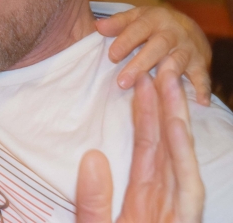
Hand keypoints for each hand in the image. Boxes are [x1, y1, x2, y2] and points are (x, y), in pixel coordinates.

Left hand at [75, 64, 203, 221]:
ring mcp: (174, 214)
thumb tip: (93, 156)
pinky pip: (186, 189)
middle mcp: (162, 203)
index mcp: (142, 199)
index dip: (143, 116)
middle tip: (160, 70)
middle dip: (164, 109)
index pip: (145, 149)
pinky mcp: (181, 222)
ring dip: (176, 123)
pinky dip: (182, 160)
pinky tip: (175, 131)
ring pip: (180, 161)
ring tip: (170, 87)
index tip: (139, 84)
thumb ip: (91, 199)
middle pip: (164, 148)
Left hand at [97, 6, 211, 105]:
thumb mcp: (137, 17)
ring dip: (166, 76)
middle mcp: (173, 33)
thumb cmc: (155, 25)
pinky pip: (202, 76)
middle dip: (141, 64)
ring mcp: (188, 49)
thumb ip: (118, 22)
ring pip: (177, 62)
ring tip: (152, 90)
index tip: (112, 56)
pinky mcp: (201, 64)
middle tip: (123, 82)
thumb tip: (98, 26)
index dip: (126, 42)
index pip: (139, 29)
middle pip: (158, 47)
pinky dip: (202, 88)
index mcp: (155, 19)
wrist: (189, 28)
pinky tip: (200, 103)